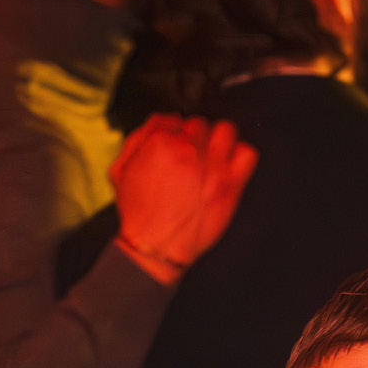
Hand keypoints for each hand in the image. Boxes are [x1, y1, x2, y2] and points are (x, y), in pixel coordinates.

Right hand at [113, 115, 258, 285]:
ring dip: (218, 141)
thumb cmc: (139, 214)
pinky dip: (240, 156)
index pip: (176, 119)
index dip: (175, 134)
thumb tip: (163, 120)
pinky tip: (229, 168)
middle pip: (201, 124)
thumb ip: (139, 137)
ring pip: (225, 131)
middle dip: (195, 139)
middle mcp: (189, 150)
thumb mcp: (120, 169)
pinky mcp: (231, 185)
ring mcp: (213, 167)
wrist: (156, 248)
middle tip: (191, 158)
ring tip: (211, 159)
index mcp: (161, 142)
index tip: (175, 148)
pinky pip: (247, 153)